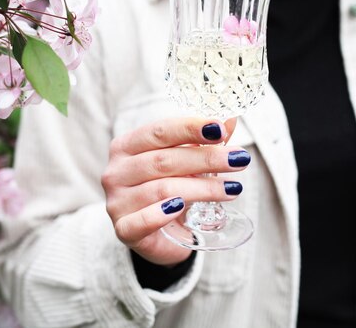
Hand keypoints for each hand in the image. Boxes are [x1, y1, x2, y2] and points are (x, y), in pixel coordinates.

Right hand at [101, 117, 249, 265]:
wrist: (159, 236)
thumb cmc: (171, 190)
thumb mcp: (187, 163)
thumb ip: (205, 142)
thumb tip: (230, 119)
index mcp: (127, 146)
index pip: (159, 131)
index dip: (190, 128)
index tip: (221, 129)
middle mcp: (117, 171)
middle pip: (163, 160)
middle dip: (206, 158)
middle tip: (238, 159)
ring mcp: (117, 202)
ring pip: (161, 189)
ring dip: (201, 188)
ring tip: (232, 188)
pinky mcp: (123, 230)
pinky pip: (141, 222)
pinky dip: (160, 214)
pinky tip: (180, 208)